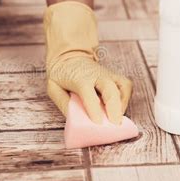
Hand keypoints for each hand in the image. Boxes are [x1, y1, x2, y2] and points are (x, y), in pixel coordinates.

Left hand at [44, 1, 132, 123]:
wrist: (69, 56)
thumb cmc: (61, 74)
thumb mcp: (53, 87)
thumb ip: (63, 102)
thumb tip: (75, 119)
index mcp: (80, 78)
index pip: (88, 93)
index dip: (94, 108)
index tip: (98, 122)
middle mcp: (97, 75)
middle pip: (110, 89)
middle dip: (114, 107)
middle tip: (115, 124)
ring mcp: (108, 74)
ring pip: (122, 86)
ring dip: (123, 103)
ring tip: (118, 118)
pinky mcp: (114, 76)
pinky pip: (126, 86)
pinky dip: (125, 98)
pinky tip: (119, 108)